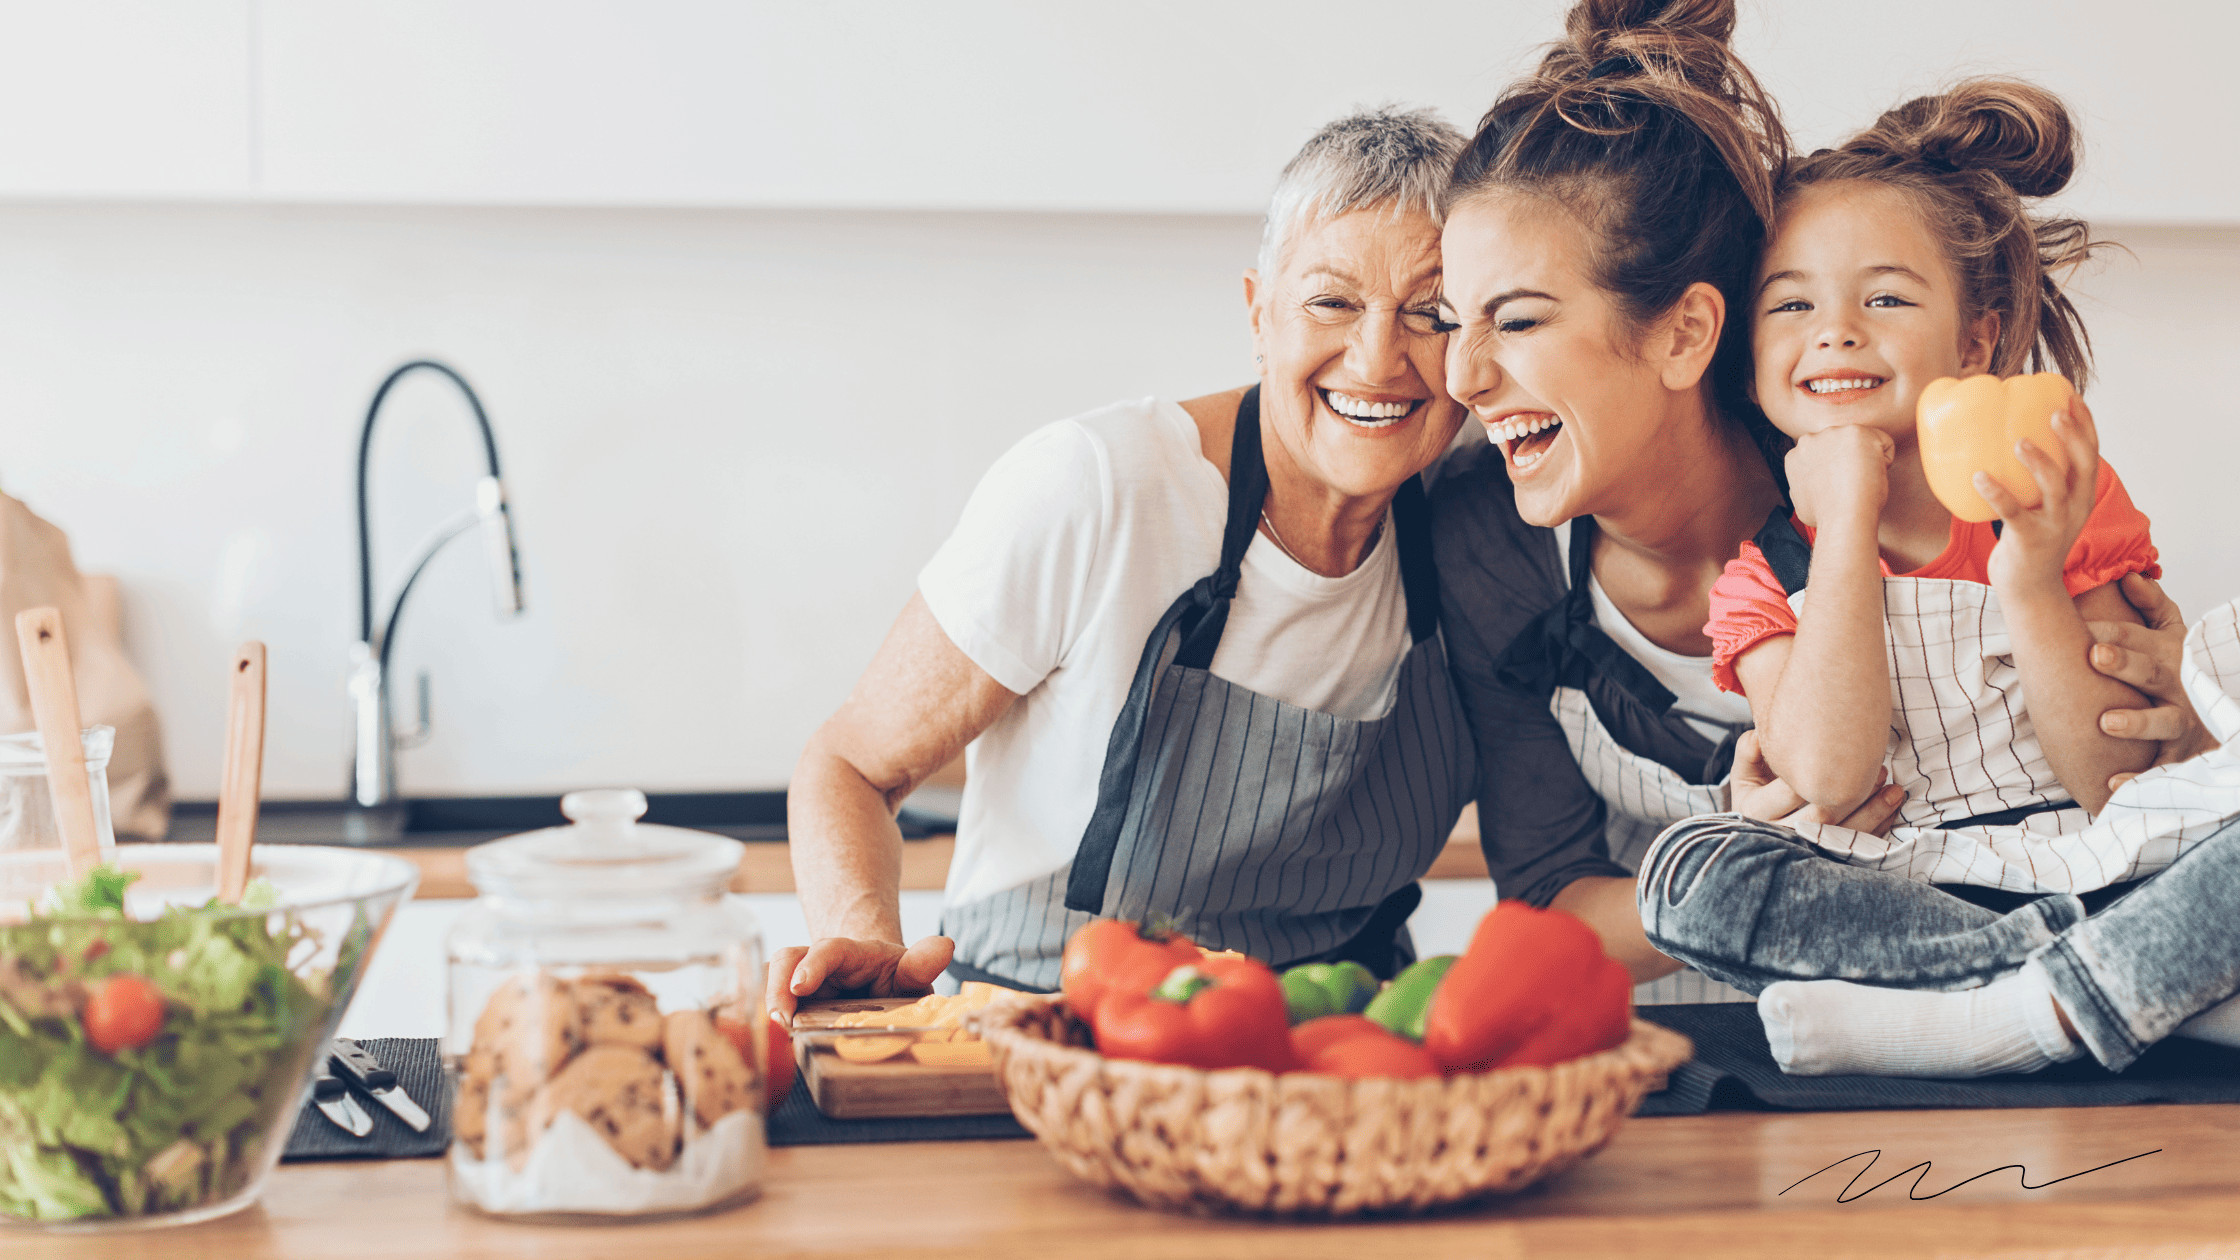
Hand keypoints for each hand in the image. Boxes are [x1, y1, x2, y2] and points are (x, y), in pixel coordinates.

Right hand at [763, 934, 955, 1023]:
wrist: (879, 980)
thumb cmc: (895, 976)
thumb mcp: (911, 970)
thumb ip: (922, 962)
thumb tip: (944, 946)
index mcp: (852, 953)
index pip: (828, 949)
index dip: (812, 965)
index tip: (800, 987)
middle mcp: (821, 963)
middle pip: (787, 960)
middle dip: (777, 988)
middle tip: (781, 1021)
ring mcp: (804, 983)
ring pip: (774, 980)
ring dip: (771, 1006)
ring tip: (778, 1035)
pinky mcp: (795, 1005)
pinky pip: (775, 1006)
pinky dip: (771, 1022)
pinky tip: (776, 1043)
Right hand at [1730, 729, 1905, 834]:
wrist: (1760, 827)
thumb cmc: (1757, 791)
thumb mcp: (1745, 771)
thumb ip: (1749, 751)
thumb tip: (1759, 738)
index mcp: (1756, 811)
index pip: (1790, 790)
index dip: (1818, 771)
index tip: (1845, 750)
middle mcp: (1780, 835)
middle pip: (1821, 817)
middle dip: (1853, 793)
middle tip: (1880, 769)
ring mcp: (1805, 851)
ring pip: (1844, 836)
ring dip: (1874, 813)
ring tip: (1896, 790)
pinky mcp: (1827, 858)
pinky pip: (1857, 849)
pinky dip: (1879, 828)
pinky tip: (1893, 808)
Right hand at [1784, 426, 1894, 530]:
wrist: (1843, 517)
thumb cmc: (1826, 516)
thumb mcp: (1801, 501)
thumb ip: (1805, 486)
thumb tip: (1810, 486)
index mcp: (1796, 455)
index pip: (1825, 455)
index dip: (1836, 472)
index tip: (1840, 487)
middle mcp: (1810, 439)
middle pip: (1842, 445)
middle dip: (1850, 461)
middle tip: (1851, 484)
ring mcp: (1833, 433)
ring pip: (1863, 443)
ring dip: (1866, 461)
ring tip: (1860, 481)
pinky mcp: (1857, 432)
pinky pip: (1884, 444)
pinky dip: (1884, 461)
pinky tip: (1872, 476)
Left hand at [1981, 395, 2098, 590]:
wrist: (2029, 589)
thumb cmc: (2029, 540)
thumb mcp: (2042, 507)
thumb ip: (2034, 481)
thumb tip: (2004, 441)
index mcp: (2080, 495)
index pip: (2092, 453)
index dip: (2086, 424)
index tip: (2071, 396)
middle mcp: (2074, 508)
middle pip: (2083, 465)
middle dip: (2074, 436)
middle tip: (2055, 411)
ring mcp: (2054, 526)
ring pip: (2054, 488)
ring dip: (2040, 462)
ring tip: (2019, 441)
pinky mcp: (2029, 541)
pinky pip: (2012, 513)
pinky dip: (1996, 493)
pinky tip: (1978, 477)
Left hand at [2090, 572, 2215, 787]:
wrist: (2222, 715)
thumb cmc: (2185, 672)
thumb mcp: (2176, 636)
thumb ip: (2153, 606)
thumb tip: (2128, 576)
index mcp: (2167, 654)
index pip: (2135, 638)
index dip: (2108, 632)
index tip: (2078, 626)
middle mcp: (2177, 687)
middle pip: (2150, 673)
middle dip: (2125, 663)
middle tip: (2095, 655)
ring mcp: (2181, 723)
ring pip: (2162, 723)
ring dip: (2136, 722)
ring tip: (2107, 721)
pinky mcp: (2180, 757)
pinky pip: (2159, 771)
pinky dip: (2136, 779)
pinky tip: (2110, 782)